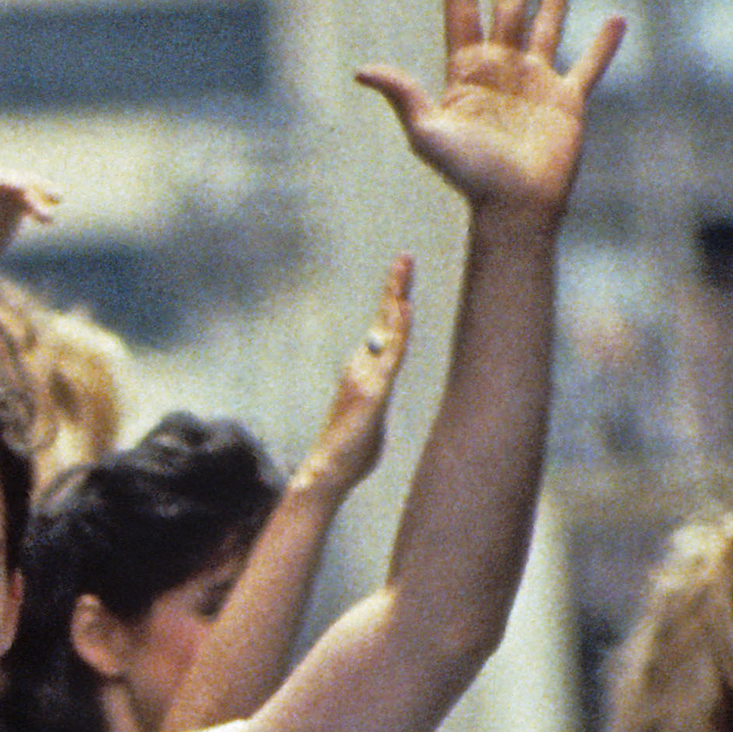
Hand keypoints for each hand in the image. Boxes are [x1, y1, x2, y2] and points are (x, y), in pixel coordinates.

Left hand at [0, 174, 56, 273]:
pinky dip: (40, 208)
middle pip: (7, 179)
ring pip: (23, 190)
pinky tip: (49, 217)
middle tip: (36, 194)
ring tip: (55, 203)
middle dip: (23, 185)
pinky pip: (29, 204)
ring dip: (39, 195)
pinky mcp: (11, 210)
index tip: (18, 187)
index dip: (2, 180)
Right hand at [300, 255, 416, 496]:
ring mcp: (367, 376)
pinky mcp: (374, 391)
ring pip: (387, 330)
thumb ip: (376, 407)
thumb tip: (376, 404)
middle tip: (404, 257)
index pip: (382, 333)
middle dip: (395, 288)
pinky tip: (405, 307)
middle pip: (383, 321)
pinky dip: (400, 330)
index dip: (392, 305)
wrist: (327, 474)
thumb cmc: (349, 458)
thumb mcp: (370, 425)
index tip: (401, 280)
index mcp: (364, 373)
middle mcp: (362, 368)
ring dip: (397, 296)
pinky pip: (391, 355)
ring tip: (404, 266)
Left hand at [353, 0, 621, 223]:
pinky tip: (616, 20)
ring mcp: (536, 83)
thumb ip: (403, 96)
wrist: (514, 210)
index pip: (463, 10)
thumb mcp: (428, 134)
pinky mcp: (567, 102)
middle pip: (507, 7)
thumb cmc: (469, 177)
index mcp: (467, 73)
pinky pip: (589, 65)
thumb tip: (362, 71)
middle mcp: (502, 71)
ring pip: (547, 25)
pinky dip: (604, 44)